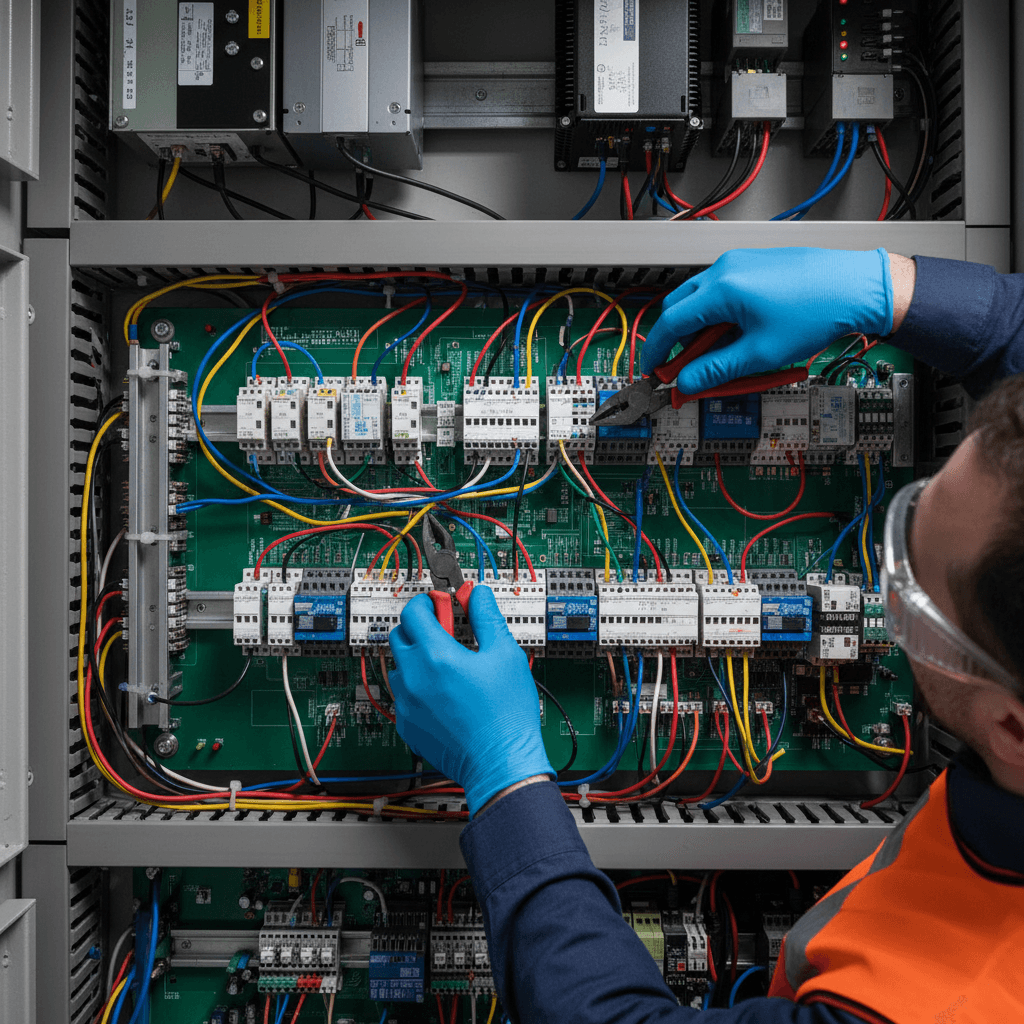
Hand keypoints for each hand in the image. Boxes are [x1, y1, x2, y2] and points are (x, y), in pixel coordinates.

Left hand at [389, 586, 553, 815]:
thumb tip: (477, 595)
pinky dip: (417, 689)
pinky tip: (443, 694)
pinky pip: (403, 697)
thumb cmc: (506, 715)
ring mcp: (408, 705)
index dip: (427, 602)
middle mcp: (414, 679)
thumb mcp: (505, 654)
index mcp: (436, 656)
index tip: (439, 603)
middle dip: (419, 627)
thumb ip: (487, 617)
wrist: (501, 763)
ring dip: (416, 659)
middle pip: (399, 635)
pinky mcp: (408, 726)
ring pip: (399, 668)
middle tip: (444, 632)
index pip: (414, 612)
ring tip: (446, 667)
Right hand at [640, 247, 894, 393]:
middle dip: (675, 341)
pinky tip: (739, 337)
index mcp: (721, 289)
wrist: (856, 287)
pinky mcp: (754, 265)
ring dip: (700, 330)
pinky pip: (722, 292)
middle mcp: (725, 269)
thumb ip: (715, 371)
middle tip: (683, 369)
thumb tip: (686, 383)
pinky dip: (719, 316)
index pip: (670, 323)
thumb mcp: (760, 354)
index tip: (653, 371)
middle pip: (678, 307)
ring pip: (700, 300)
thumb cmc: (817, 312)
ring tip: (720, 357)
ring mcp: (740, 263)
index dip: (657, 352)